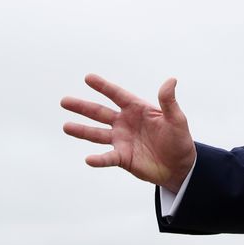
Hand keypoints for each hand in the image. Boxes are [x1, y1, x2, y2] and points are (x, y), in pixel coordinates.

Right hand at [61, 74, 196, 192]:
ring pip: (97, 134)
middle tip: (64, 101)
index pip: (117, 95)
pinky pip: (107, 158)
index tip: (88, 78)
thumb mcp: (176, 119)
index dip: (103, 87)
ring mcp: (121, 140)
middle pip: (100, 113)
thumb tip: (171, 80)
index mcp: (137, 109)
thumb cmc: (179, 139)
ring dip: (81, 131)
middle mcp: (125, 123)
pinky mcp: (122, 158)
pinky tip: (88, 159)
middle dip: (82, 107)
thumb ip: (169, 101)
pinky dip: (98, 159)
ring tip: (66, 126)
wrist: (179, 166)